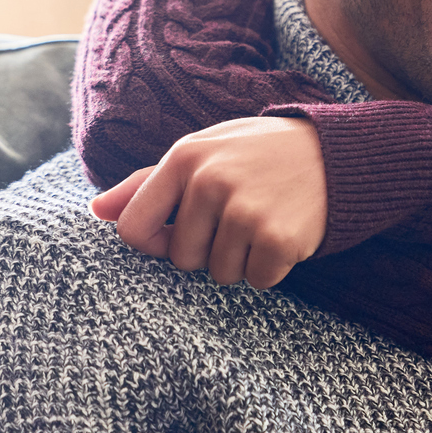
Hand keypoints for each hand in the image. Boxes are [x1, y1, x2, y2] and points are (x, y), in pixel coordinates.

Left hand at [89, 116, 327, 287]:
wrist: (336, 153)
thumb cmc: (258, 154)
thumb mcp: (204, 151)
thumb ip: (148, 183)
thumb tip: (95, 211)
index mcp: (184, 157)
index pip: (134, 229)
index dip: (155, 243)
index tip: (179, 234)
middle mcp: (210, 182)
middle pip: (182, 259)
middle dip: (208, 251)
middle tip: (239, 219)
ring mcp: (244, 210)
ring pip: (220, 274)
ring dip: (242, 260)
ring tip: (264, 222)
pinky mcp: (277, 237)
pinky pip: (257, 280)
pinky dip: (271, 268)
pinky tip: (284, 235)